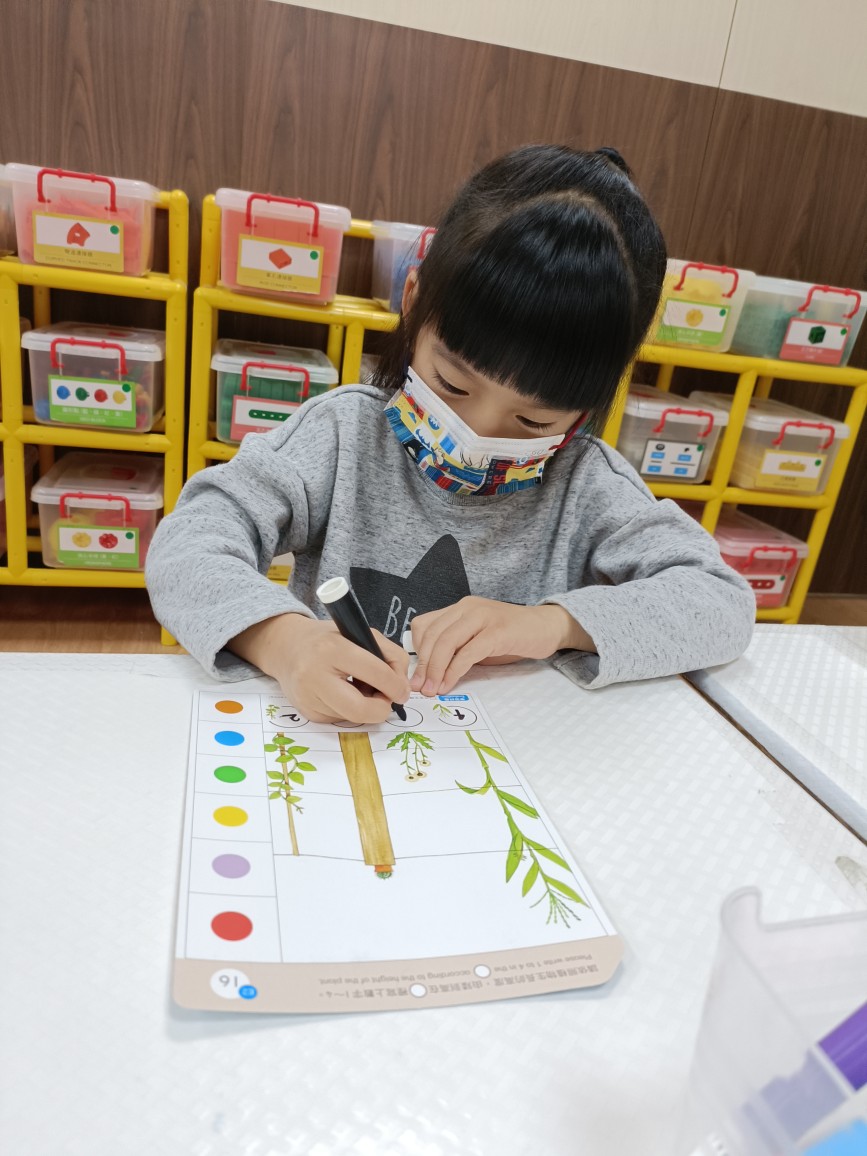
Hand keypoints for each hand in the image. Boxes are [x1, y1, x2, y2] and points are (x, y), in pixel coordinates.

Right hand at [229, 613, 409, 723]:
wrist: (287, 647)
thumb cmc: (329, 639)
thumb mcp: (360, 633)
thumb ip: (389, 654)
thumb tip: (402, 687)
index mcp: (333, 648)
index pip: (375, 672)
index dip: (396, 685)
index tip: (402, 690)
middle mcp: (315, 674)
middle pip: (360, 709)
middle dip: (382, 709)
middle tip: (387, 700)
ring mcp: (308, 697)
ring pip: (353, 717)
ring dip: (367, 709)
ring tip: (361, 689)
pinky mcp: (307, 712)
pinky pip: (340, 719)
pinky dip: (350, 710)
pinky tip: (344, 693)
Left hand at [410, 598, 594, 695]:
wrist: (547, 626)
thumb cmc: (511, 636)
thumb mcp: (476, 638)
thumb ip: (456, 648)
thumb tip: (429, 673)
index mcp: (460, 608)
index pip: (425, 625)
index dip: (416, 651)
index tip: (415, 675)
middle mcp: (468, 608)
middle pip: (433, 635)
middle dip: (422, 665)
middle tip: (418, 688)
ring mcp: (483, 617)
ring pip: (447, 642)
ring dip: (435, 670)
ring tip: (431, 690)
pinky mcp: (498, 632)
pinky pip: (468, 652)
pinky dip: (454, 671)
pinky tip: (449, 684)